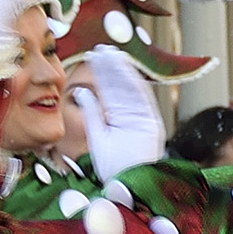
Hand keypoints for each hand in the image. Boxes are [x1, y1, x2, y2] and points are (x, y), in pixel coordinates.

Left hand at [72, 47, 165, 182]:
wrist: (128, 186)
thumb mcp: (97, 136)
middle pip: (120, 86)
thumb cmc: (114, 168)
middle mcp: (131, 115)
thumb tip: (81, 91)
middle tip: (101, 47)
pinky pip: (142, 97)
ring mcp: (142, 117)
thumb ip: (91, 113)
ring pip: (131, 88)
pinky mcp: (151, 122)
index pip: (109, 91)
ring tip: (110, 52)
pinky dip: (134, 81)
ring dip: (122, 70)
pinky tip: (124, 67)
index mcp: (118, 118)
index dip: (102, 73)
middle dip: (111, 67)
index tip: (93, 56)